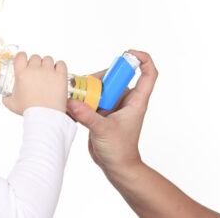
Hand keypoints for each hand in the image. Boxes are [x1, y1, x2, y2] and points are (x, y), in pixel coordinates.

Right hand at [2, 51, 67, 115]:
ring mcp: (48, 72)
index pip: (21, 56)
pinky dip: (59, 66)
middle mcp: (35, 70)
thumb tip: (5, 96)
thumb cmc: (28, 110)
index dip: (22, 57)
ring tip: (48, 73)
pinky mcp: (60, 76)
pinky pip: (61, 63)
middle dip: (36, 63)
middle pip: (35, 57)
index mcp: (21, 74)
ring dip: (47, 64)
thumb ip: (7, 98)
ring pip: (48, 59)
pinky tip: (57, 72)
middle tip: (37, 72)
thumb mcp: (12, 104)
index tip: (24, 61)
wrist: (44, 116)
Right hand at [66, 49, 157, 172]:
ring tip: (75, 97)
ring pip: (100, 86)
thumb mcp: (104, 131)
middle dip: (100, 77)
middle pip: (115, 77)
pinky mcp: (101, 111)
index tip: (128, 53)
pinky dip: (82, 99)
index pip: (147, 73)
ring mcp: (113, 105)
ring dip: (87, 89)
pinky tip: (73, 106)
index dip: (142, 59)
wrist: (116, 166)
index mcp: (136, 101)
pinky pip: (91, 98)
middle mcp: (125, 100)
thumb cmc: (120, 150)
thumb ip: (88, 116)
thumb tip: (72, 101)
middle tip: (86, 84)